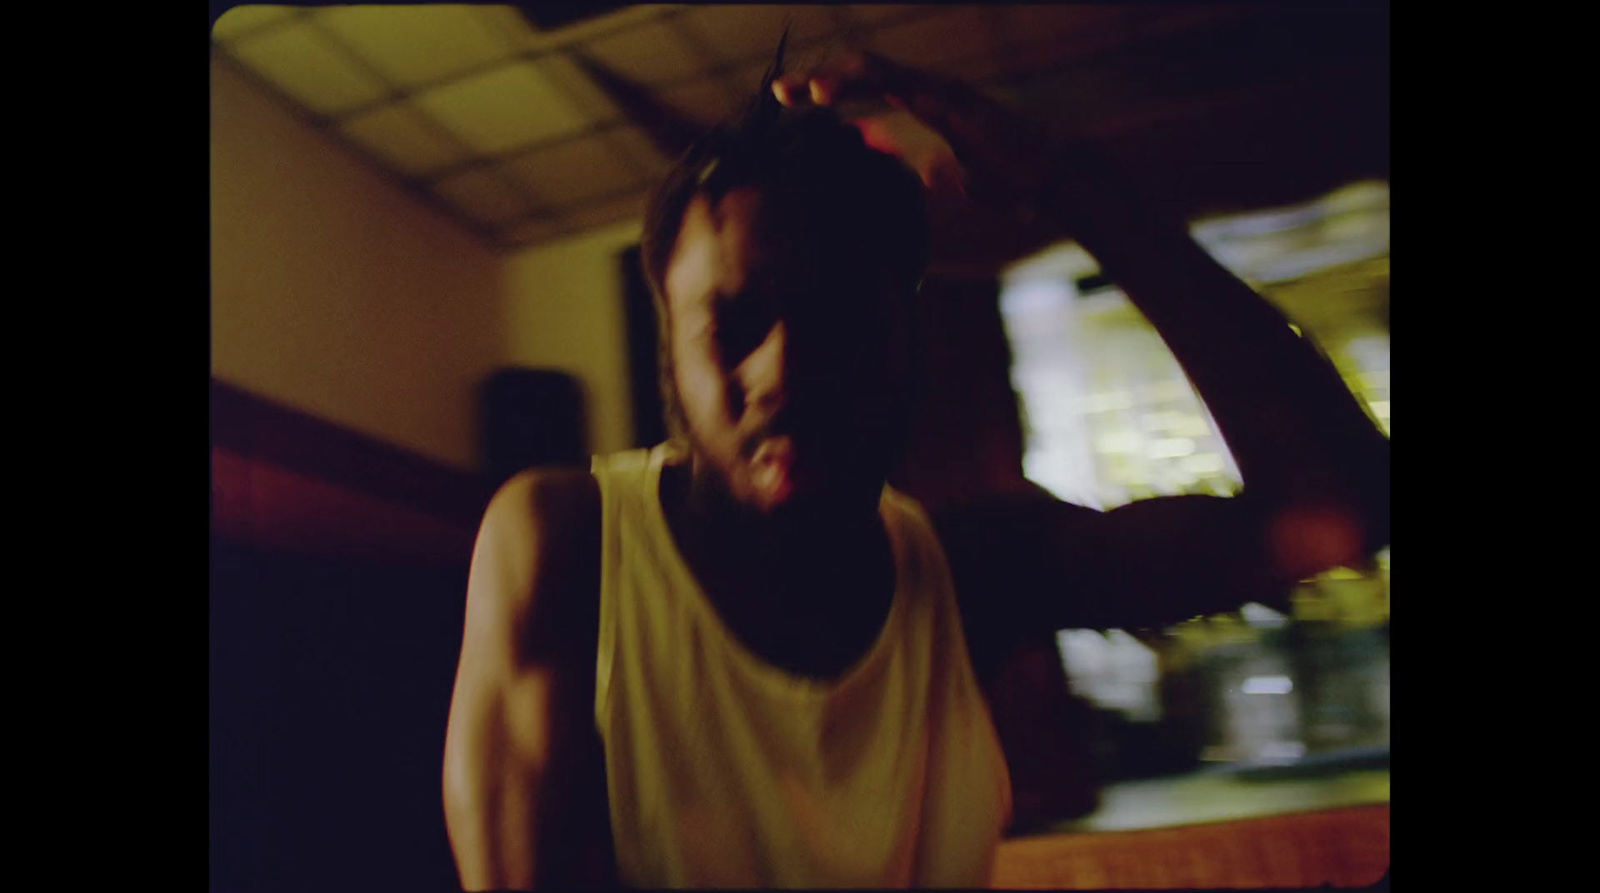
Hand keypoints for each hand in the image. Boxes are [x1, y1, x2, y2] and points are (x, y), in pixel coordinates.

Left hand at [772, 51, 1067, 233]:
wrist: (1054, 169)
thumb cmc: (1008, 174)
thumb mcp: (954, 175)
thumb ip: (930, 172)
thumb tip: (918, 183)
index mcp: (920, 101)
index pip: (862, 87)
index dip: (824, 90)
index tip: (784, 99)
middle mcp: (929, 89)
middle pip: (864, 72)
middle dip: (821, 78)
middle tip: (780, 92)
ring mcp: (949, 94)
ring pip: (889, 73)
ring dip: (848, 78)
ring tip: (815, 91)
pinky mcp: (968, 108)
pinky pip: (930, 94)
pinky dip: (898, 92)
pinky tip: (866, 99)